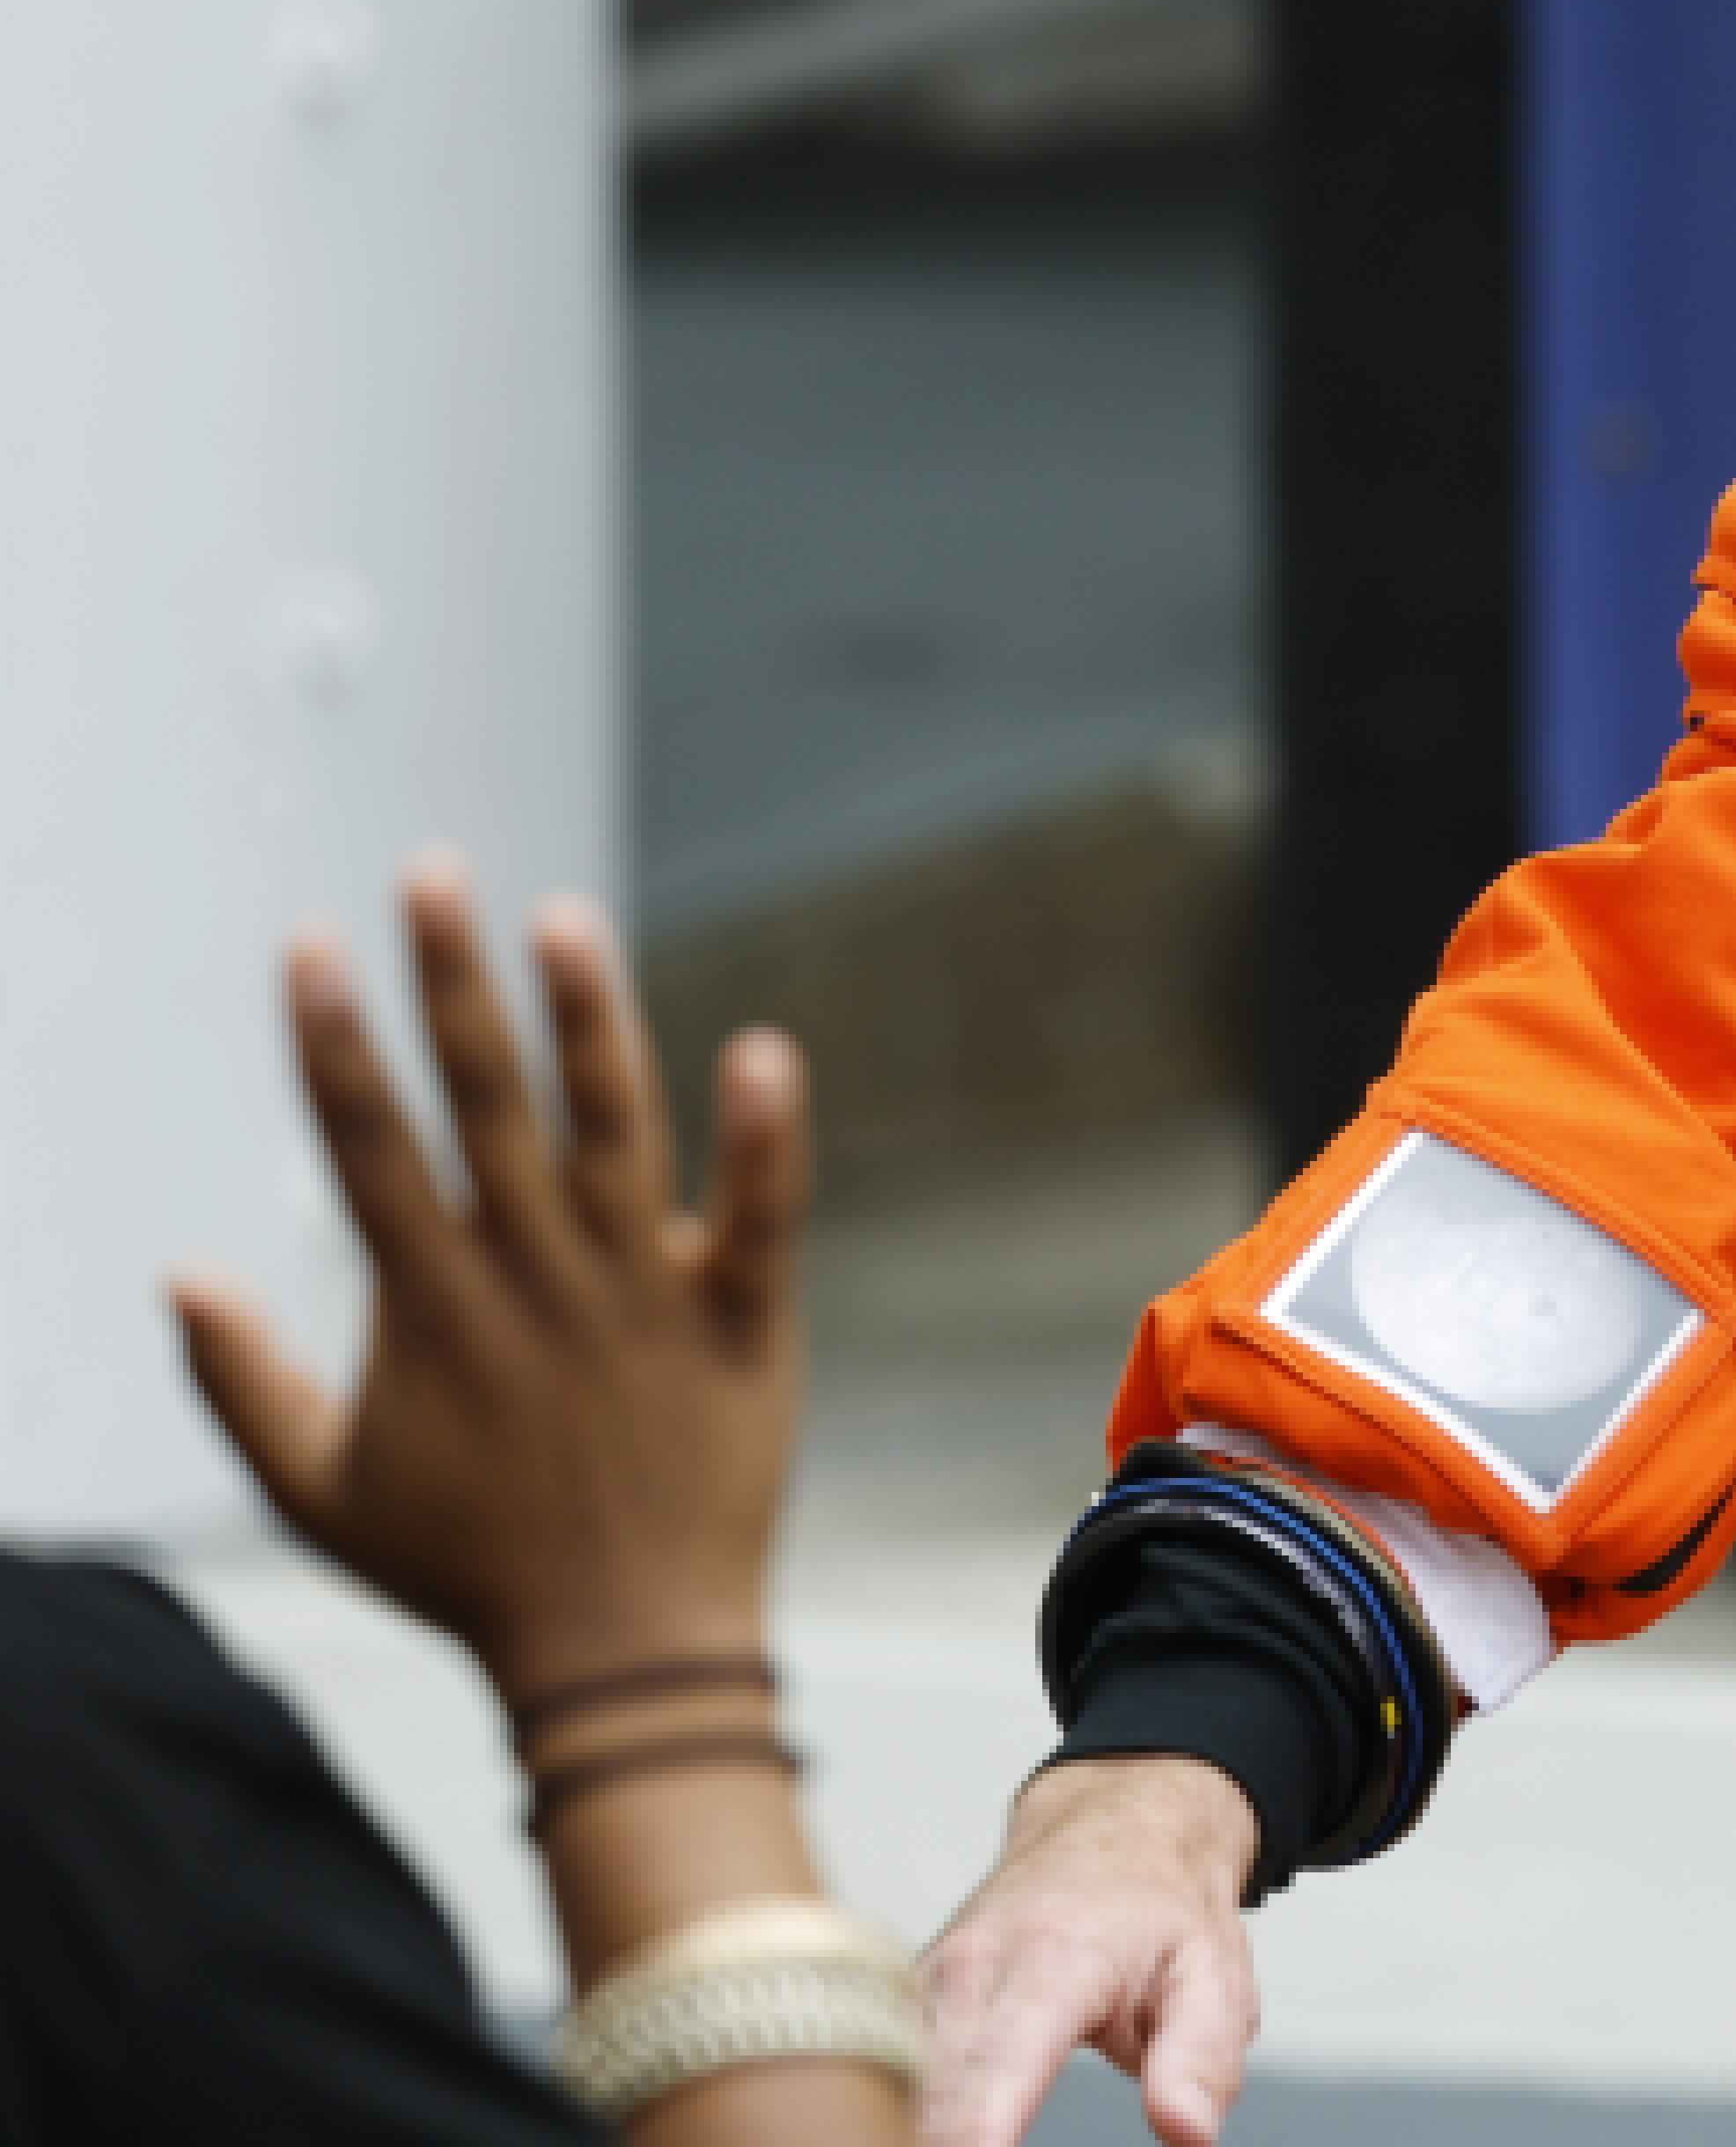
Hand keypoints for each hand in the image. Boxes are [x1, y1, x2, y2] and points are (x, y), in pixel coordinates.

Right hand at [172, 855, 806, 1702]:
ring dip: (589, 1019)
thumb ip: (243, 1382)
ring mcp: (643, 1292)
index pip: (369, 1146)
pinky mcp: (744, 1319)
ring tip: (563, 917)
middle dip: (451, 985)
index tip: (311, 945)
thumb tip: (176, 1276)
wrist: (623, 1653)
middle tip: (434, 873)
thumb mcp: (319, 1491)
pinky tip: (765, 1046)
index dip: (336, 1043)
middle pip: (485, 1105)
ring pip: (613, 1130)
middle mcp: (534, 1278)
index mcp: (432, 1306)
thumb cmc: (466, 1572)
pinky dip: (768, 1136)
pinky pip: (762, 1214)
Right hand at [916, 1758, 1266, 2146]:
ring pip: (896, 2092)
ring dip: (924, 2130)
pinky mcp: (907, 2001)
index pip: (986, 2086)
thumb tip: (1188, 2133)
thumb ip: (1201, 2057)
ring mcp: (925, 1983)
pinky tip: (949, 2131)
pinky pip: (890, 2074)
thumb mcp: (1215, 1973)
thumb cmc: (1163, 1903)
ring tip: (993, 2135)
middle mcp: (969, 1970)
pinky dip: (915, 2113)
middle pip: (923, 2105)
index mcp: (1050, 1965)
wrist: (1115, 1825)